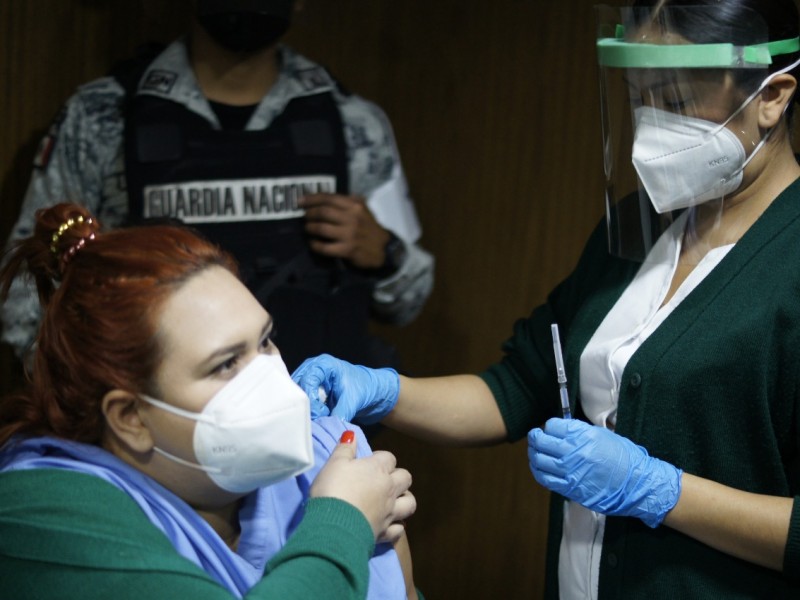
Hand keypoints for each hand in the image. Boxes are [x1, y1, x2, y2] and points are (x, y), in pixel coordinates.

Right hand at [291, 353, 398, 423]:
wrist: (373, 391)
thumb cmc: (365, 388)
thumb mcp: (353, 400)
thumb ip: (339, 413)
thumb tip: (325, 426)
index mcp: (323, 364)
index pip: (307, 380)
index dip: (310, 399)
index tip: (320, 414)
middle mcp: (313, 368)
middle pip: (298, 387)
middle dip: (306, 404)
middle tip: (317, 418)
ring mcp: (311, 378)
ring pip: (299, 395)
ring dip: (306, 408)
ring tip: (319, 418)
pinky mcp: (311, 390)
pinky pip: (303, 400)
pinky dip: (308, 410)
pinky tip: (317, 418)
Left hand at [300, 193, 389, 268]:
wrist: (382, 248)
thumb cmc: (369, 227)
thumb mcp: (363, 209)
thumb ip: (348, 201)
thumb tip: (324, 196)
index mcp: (355, 206)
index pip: (329, 198)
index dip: (312, 198)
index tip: (300, 201)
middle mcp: (352, 218)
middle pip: (323, 212)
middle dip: (310, 213)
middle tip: (304, 216)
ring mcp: (349, 234)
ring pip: (322, 228)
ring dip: (310, 228)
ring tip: (307, 228)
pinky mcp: (347, 250)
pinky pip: (325, 247)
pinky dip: (316, 245)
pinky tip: (313, 243)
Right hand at [311, 432, 415, 542]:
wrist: (334, 526)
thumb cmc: (333, 490)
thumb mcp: (334, 464)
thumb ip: (344, 448)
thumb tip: (352, 434)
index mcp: (378, 469)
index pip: (389, 457)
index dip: (380, 458)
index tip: (368, 463)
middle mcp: (389, 489)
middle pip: (406, 478)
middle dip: (398, 477)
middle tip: (382, 481)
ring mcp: (390, 512)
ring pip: (410, 503)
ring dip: (404, 500)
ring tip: (393, 501)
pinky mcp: (386, 533)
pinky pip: (399, 529)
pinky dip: (396, 526)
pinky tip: (387, 524)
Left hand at [528, 418, 681, 527]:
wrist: (637, 483)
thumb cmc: (623, 458)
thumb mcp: (603, 435)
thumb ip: (580, 432)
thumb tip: (562, 429)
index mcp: (583, 435)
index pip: (553, 425)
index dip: (550, 426)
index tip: (550, 428)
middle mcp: (573, 451)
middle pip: (541, 441)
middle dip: (536, 437)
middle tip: (536, 436)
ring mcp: (570, 471)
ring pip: (539, 459)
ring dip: (534, 453)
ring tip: (534, 451)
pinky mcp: (569, 488)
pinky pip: (544, 478)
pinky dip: (537, 471)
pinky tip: (538, 467)